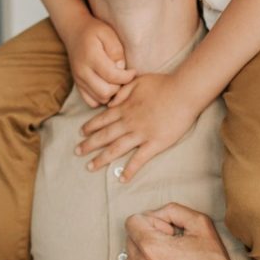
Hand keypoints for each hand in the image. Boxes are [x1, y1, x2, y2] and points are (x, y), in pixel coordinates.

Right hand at [63, 16, 135, 106]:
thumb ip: (116, 51)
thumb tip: (121, 68)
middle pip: (105, 92)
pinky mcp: (78, 85)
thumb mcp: (108, 34)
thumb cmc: (95, 31)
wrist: (74, 32)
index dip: (127, 77)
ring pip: (99, 99)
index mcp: (91, 57)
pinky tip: (107, 86)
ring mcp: (78, 80)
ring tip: (116, 81)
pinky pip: (91, 102)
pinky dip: (101, 98)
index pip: (112, 76)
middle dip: (119, 87)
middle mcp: (82, 71)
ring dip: (112, 93)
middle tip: (124, 77)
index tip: (133, 71)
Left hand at [75, 73, 203, 180]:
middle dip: (88, 145)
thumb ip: (122, 92)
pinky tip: (122, 179)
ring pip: (116, 149)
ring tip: (90, 167)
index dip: (90, 127)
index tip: (80, 133)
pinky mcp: (155, 144)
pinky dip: (129, 170)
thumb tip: (110, 103)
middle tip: (77, 152)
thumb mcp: (137, 81)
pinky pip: (139, 159)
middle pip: (104, 136)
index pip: (102, 119)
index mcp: (124, 107)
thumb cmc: (163, 84)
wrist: (183, 92)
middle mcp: (128, 122)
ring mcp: (141, 134)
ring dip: (101, 159)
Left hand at [125, 203, 259, 259]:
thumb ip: (173, 210)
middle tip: (173, 248)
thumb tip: (157, 214)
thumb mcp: (201, 223)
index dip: (152, 221)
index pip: (132, 222)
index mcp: (152, 248)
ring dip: (147, 259)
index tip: (167, 232)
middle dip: (148, 238)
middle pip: (131, 240)